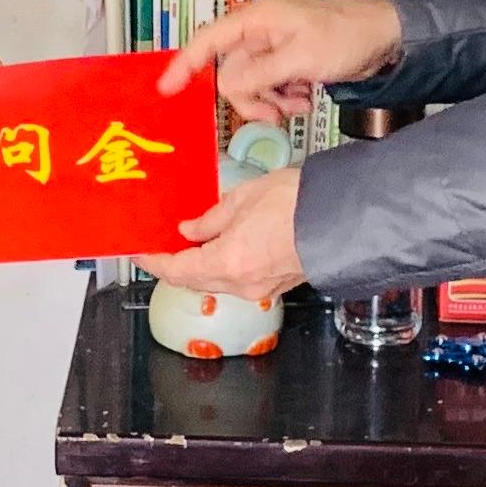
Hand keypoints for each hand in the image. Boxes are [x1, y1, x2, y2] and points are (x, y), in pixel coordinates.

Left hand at [147, 163, 307, 303]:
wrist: (344, 216)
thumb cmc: (299, 202)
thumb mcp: (243, 197)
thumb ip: (211, 219)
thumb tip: (190, 230)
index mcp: (227, 263)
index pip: (176, 271)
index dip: (153, 263)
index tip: (140, 251)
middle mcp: (242, 284)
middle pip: (195, 281)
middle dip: (175, 264)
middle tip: (162, 244)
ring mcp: (262, 289)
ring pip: (218, 282)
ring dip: (200, 265)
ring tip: (191, 240)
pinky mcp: (278, 284)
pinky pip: (240, 280)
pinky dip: (225, 266)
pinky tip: (223, 246)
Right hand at [157, 0, 403, 124]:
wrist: (387, 38)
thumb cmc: (346, 37)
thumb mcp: (301, 59)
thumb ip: (260, 74)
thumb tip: (227, 85)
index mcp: (256, 20)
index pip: (208, 41)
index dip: (184, 64)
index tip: (166, 89)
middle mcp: (260, 32)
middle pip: (233, 73)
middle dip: (251, 98)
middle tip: (277, 115)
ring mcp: (275, 48)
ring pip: (253, 84)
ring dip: (272, 100)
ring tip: (300, 102)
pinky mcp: (290, 62)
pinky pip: (272, 86)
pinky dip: (285, 98)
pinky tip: (307, 97)